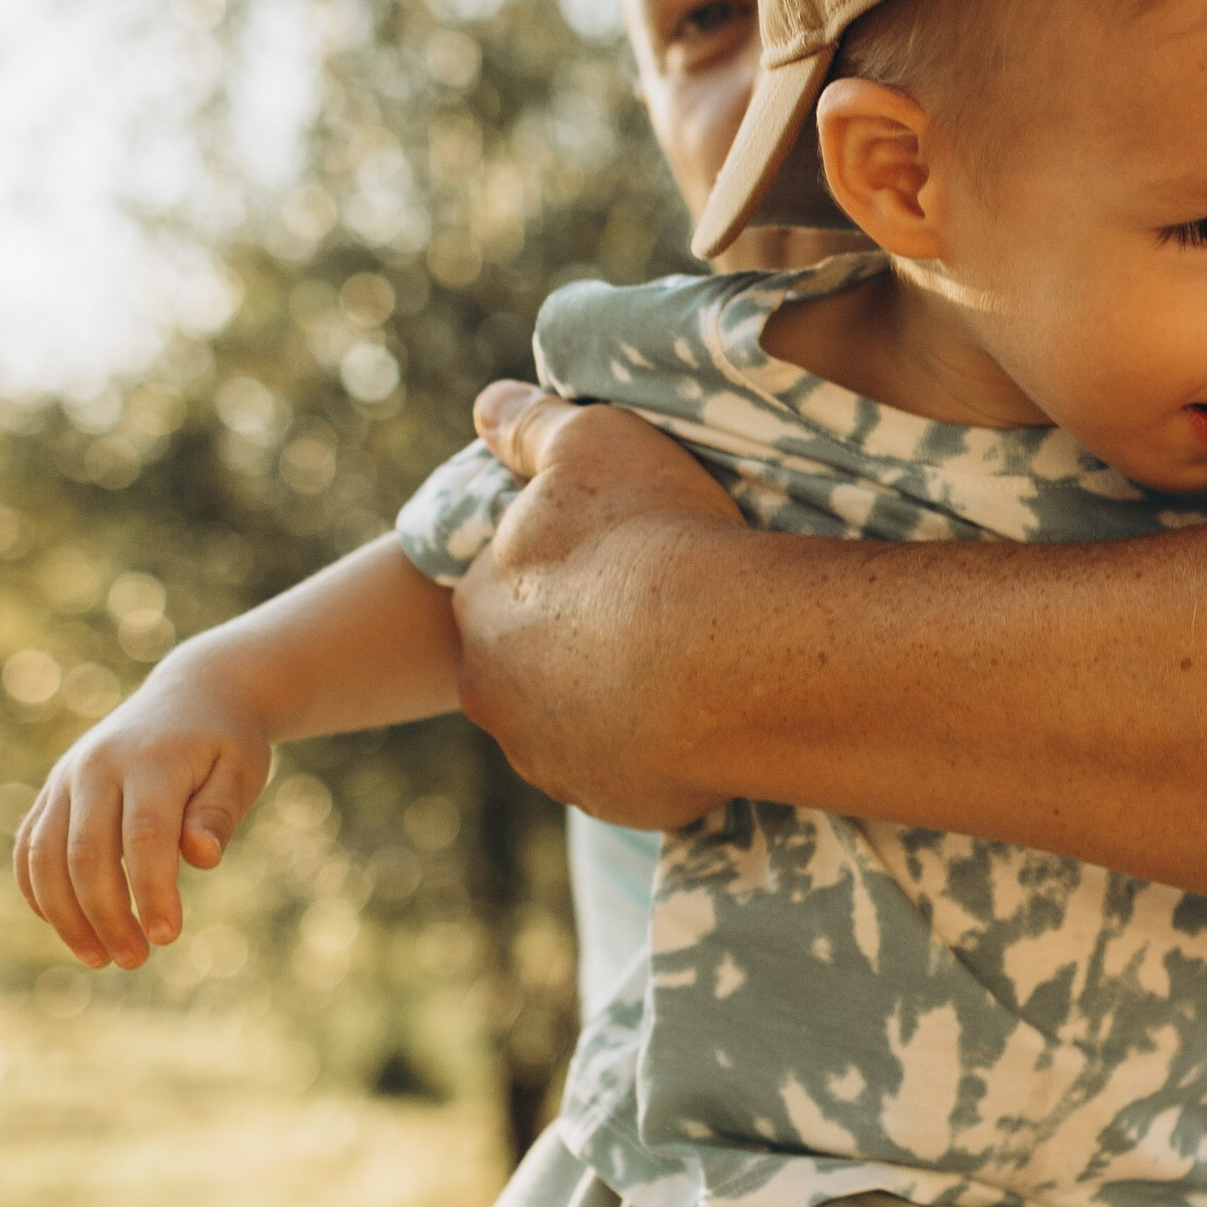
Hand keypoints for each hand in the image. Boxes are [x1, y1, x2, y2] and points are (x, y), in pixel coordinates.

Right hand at [14, 656, 273, 969]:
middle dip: (106, 915)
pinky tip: (68, 928)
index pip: (144, 836)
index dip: (152, 891)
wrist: (192, 693)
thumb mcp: (240, 770)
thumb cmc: (225, 741)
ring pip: (45, 855)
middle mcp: (98, 766)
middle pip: (86, 853)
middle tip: (136, 960)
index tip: (168, 937)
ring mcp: (68, 778)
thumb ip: (219, 812)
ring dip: (66, 915)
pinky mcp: (53, 791)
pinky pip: (30, 847)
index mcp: (152, 761)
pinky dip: (39, 892)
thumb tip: (203, 857)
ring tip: (101, 959)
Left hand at [453, 381, 742, 823]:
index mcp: (478, 608)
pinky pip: (632, 771)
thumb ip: (532, 424)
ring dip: (614, 703)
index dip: (560, 570)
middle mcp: (496, 695)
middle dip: (579, 646)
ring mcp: (553, 760)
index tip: (616, 559)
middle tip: (653, 615)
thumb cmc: (655, 538)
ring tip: (686, 668)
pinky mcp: (613, 802)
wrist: (728, 657)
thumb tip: (486, 404)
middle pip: (531, 666)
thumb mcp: (592, 442)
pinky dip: (658, 749)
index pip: (503, 587)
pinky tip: (703, 714)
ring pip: (577, 725)